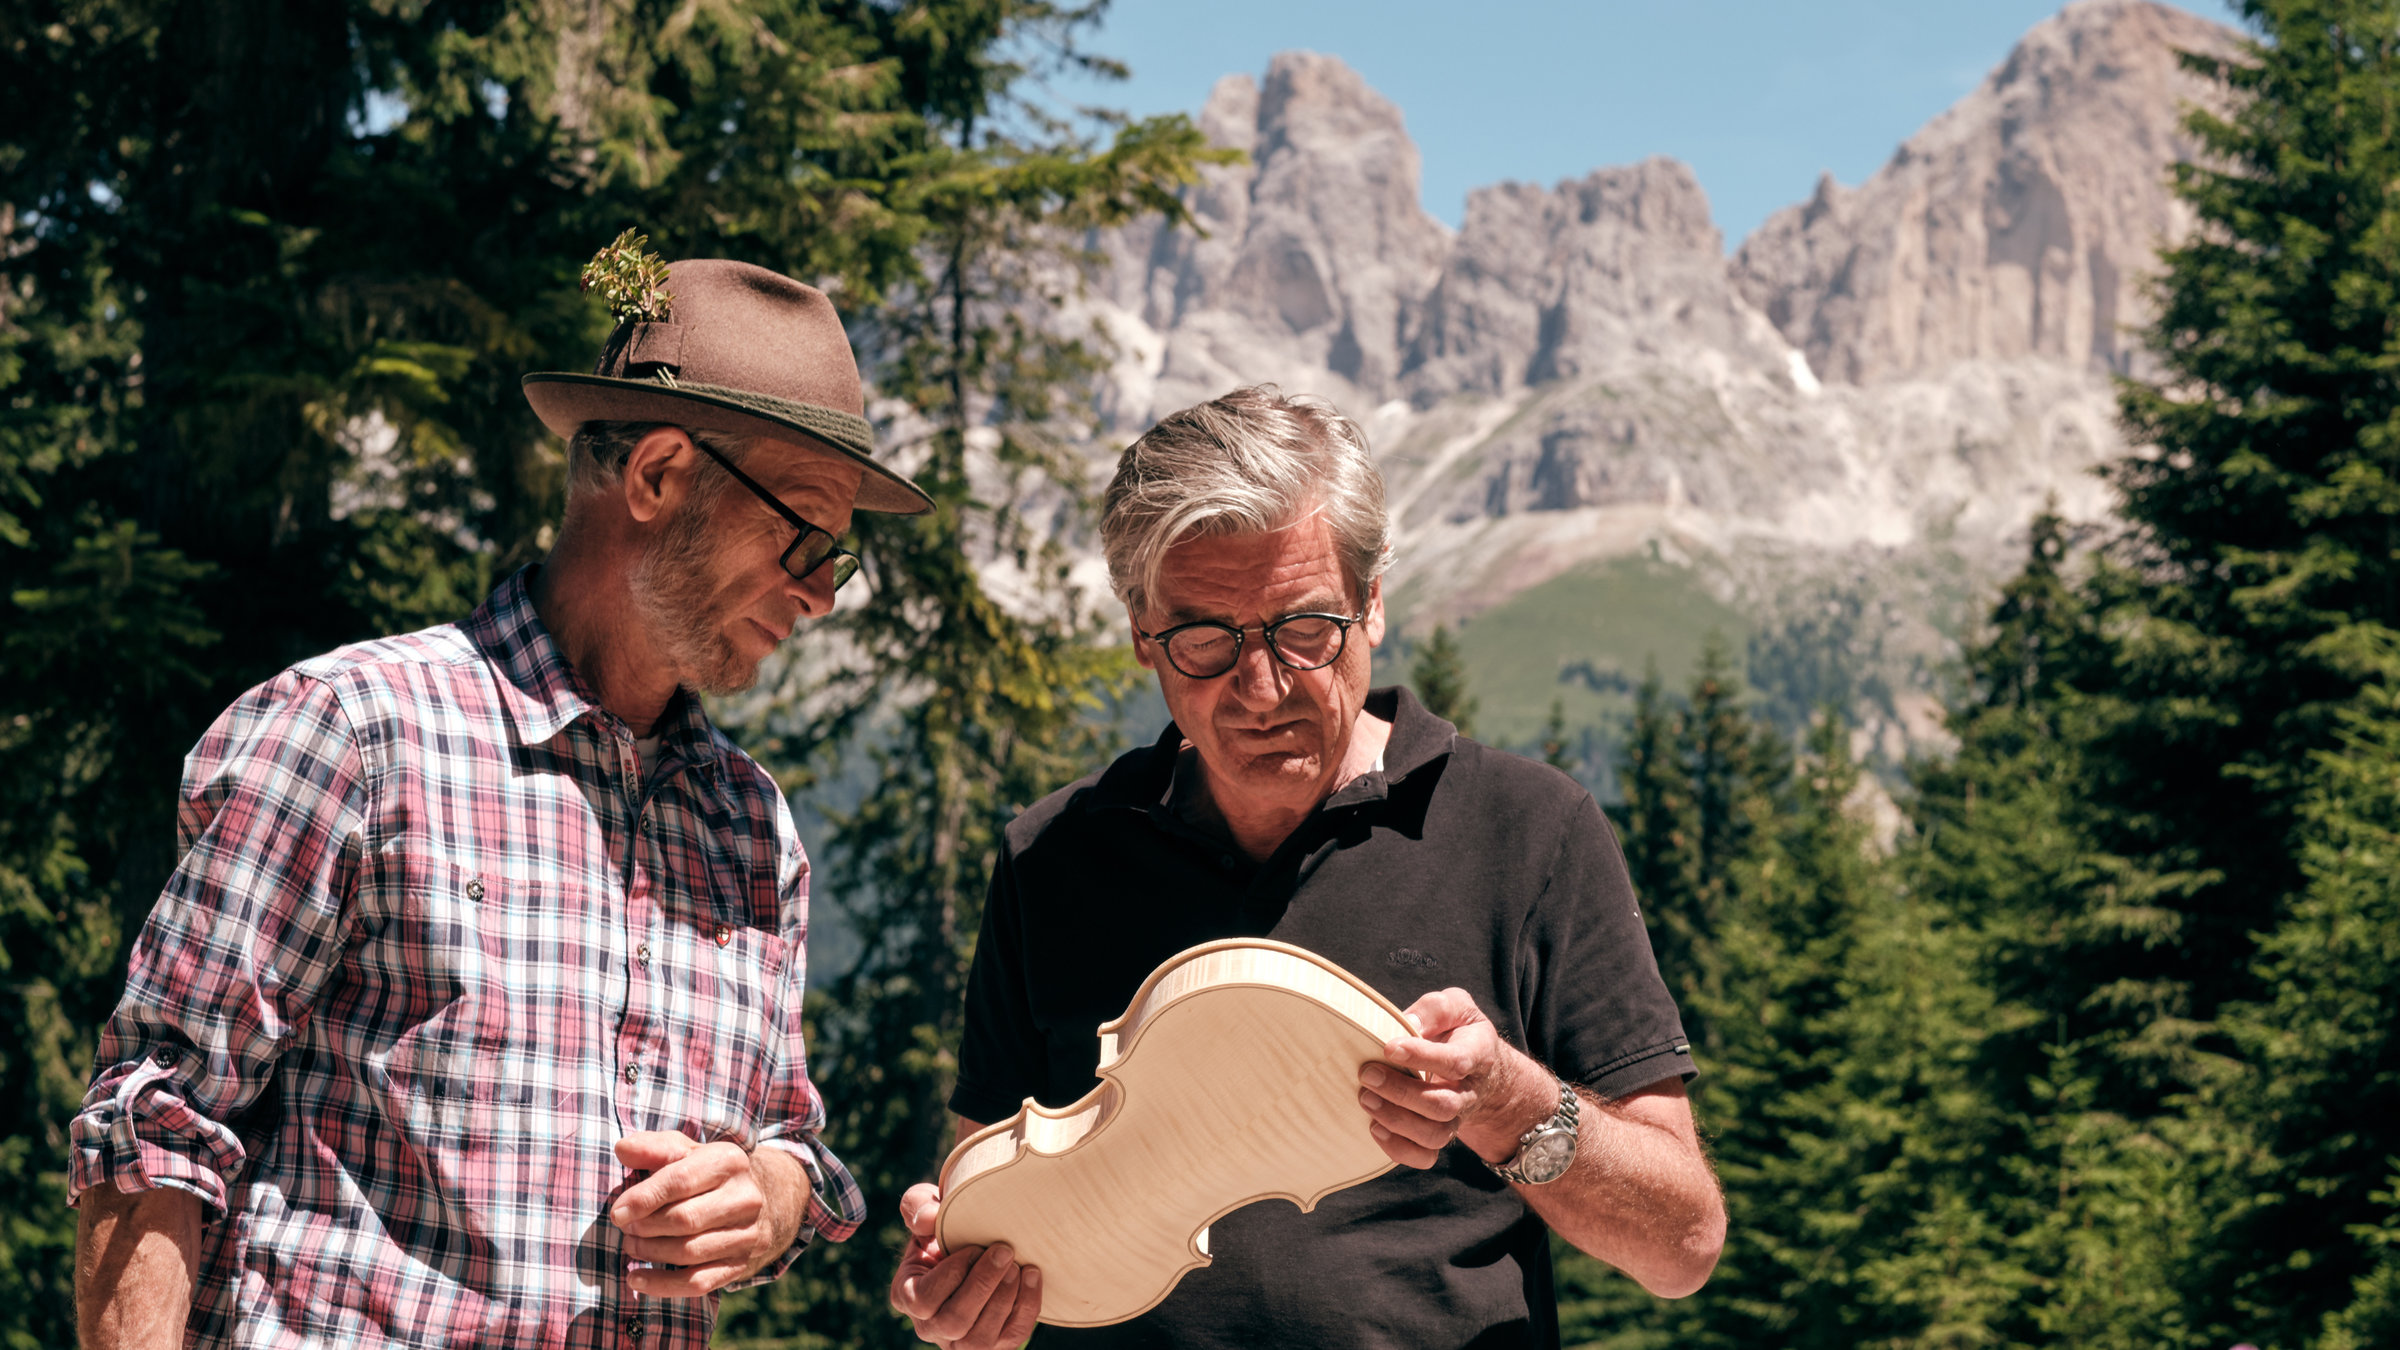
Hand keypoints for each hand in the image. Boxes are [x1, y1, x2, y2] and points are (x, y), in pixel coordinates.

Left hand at [610, 1131, 802, 1297]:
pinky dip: (662, 1285)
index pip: (680, 1181)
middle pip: (685, 1219)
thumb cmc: (707, 1172)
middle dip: (645, 1227)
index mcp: (730, 1161)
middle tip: (625, 1229)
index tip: (618, 1212)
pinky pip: (698, 1282)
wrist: (757, 1198)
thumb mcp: (685, 1151)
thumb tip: (622, 1149)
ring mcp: (747, 1234)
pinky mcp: (741, 1264)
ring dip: (651, 1253)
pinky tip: (636, 1279)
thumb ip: (654, 1148)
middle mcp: (746, 1198)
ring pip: (690, 1252)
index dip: (644, 1199)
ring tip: (631, 1247)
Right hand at [889, 1181, 1041, 1348]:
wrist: (976, 1242)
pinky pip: (1010, 1338)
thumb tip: (928, 1219)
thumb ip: (918, 1205)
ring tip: (1017, 1266)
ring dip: (1003, 1300)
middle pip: (953, 1322)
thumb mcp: (925, 1205)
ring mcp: (960, 1341)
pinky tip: (1031, 1276)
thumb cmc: (945, 1225)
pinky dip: (1026, 1308)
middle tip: (1004, 1252)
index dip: (952, 1274)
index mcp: (907, 1295)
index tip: (975, 1247)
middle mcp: (929, 1326)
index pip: (924, 1299)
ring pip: (979, 1340)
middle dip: (983, 1285)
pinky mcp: (993, 1344)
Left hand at [1356, 986, 1533, 1168]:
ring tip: (1366, 1099)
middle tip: (1368, 1074)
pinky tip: (1375, 1127)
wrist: (1481, 1069)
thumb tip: (1408, 1024)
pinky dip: (1398, 1149)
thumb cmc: (1458, 1031)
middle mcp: (1468, 1092)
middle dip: (1401, 1093)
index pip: (1455, 1062)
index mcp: (1477, 1055)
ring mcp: (1455, 1118)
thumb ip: (1436, 1010)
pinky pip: (1425, 1156)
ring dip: (1396, 1120)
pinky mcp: (1438, 1134)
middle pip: (1443, 1105)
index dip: (1421, 1056)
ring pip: (1434, 1135)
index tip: (1389, 1046)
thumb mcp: (1456, 1006)